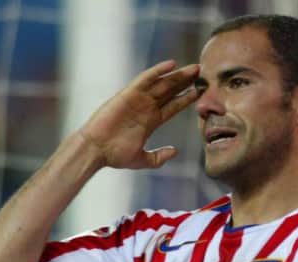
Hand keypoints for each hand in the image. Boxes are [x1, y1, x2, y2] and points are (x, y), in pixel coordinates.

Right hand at [78, 60, 199, 169]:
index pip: (172, 106)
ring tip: (194, 68)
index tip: (199, 93)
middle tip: (201, 73)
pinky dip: (158, 71)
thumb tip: (175, 152)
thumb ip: (159, 157)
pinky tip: (172, 64)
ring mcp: (138, 100)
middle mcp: (146, 108)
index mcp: (150, 121)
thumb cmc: (115, 155)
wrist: (96, 150)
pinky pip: (146, 79)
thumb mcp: (142, 160)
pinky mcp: (128, 94)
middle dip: (185, 82)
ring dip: (177, 75)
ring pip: (162, 83)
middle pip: (170, 91)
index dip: (186, 99)